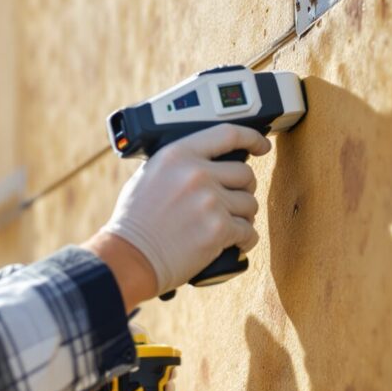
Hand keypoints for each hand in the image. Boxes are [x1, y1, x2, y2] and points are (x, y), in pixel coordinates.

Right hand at [97, 124, 268, 295]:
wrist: (129, 256)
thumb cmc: (135, 221)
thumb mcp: (149, 176)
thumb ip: (179, 165)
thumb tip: (207, 163)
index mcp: (178, 155)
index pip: (226, 134)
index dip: (251, 138)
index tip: (262, 145)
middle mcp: (196, 174)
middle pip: (244, 174)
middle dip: (243, 190)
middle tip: (232, 202)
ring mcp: (209, 201)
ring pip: (249, 205)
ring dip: (243, 217)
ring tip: (226, 226)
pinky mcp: (219, 229)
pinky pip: (248, 231)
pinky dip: (244, 240)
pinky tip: (233, 243)